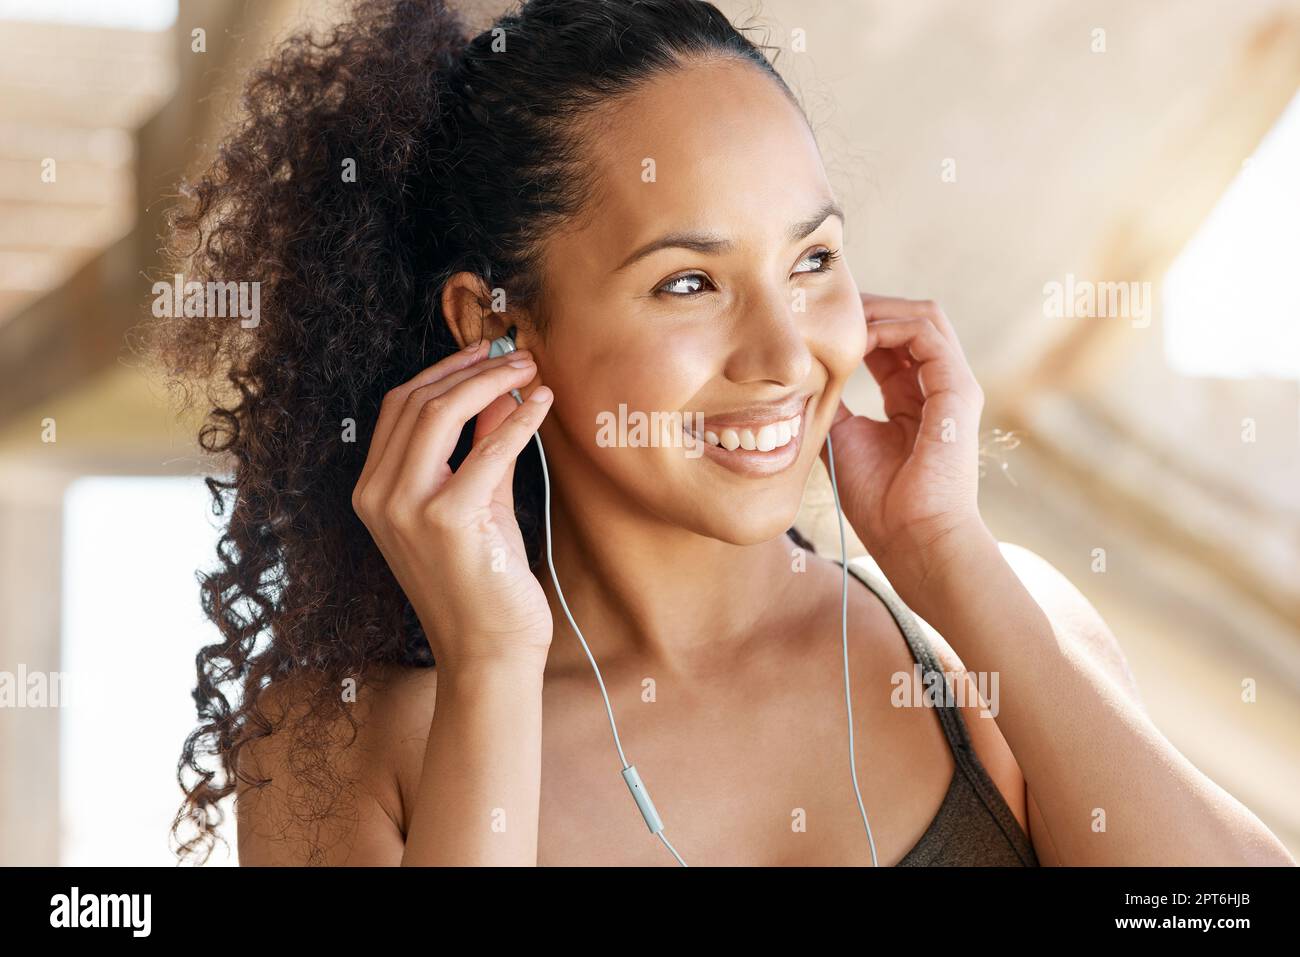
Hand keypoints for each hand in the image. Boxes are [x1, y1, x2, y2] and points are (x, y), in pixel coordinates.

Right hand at [352, 340, 554, 669]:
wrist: (487, 651)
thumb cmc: (482, 582)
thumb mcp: (475, 501)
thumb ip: (480, 446)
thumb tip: (499, 389)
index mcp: (373, 490)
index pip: (398, 407)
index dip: (443, 370)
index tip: (484, 352)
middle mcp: (380, 496)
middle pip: (418, 401)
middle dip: (471, 367)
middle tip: (517, 353)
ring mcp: (407, 508)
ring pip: (441, 412)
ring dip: (492, 381)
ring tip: (530, 368)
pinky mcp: (448, 519)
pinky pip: (488, 449)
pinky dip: (519, 418)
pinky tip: (542, 403)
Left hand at [820, 295, 991, 592]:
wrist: (914, 538)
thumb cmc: (880, 503)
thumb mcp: (842, 439)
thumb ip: (831, 405)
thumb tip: (803, 378)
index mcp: (912, 400)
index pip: (888, 344)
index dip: (855, 327)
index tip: (816, 322)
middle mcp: (936, 388)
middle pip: (908, 322)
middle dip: (868, 307)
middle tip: (826, 304)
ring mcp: (952, 386)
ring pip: (922, 317)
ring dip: (878, 309)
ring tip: (841, 313)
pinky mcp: (958, 389)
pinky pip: (927, 332)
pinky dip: (891, 324)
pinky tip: (858, 335)